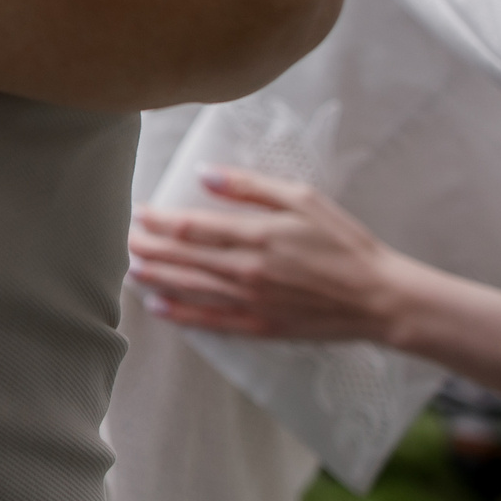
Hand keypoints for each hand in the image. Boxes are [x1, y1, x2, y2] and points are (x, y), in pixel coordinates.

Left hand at [125, 168, 407, 342]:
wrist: (380, 298)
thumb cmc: (345, 243)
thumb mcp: (303, 199)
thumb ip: (251, 187)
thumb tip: (205, 175)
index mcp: (257, 236)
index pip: (192, 227)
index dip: (159, 220)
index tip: (137, 212)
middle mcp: (247, 270)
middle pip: (183, 258)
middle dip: (148, 248)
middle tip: (120, 240)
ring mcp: (252, 302)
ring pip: (191, 289)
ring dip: (157, 278)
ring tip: (129, 269)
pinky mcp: (260, 326)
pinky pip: (212, 322)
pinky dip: (182, 315)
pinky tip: (159, 308)